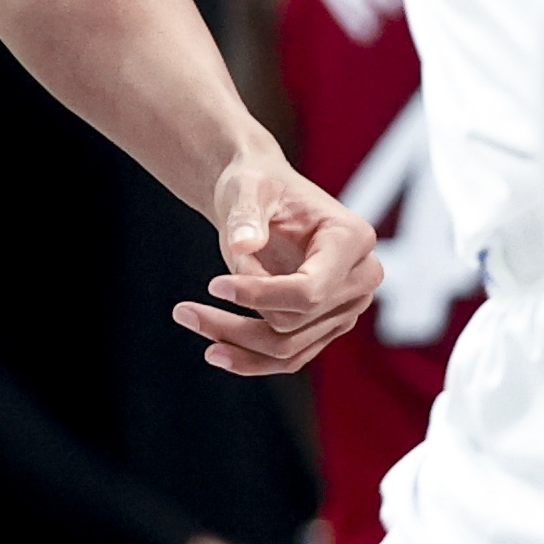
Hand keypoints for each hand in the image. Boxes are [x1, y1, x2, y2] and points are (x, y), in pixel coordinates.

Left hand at [169, 155, 380, 373]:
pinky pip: (290, 357)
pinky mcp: (326, 326)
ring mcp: (346, 307)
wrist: (262, 196)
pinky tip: (214, 350)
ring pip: (288, 347)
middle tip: (182, 309)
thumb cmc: (258, 183)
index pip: (309, 290)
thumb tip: (243, 246)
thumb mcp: (248, 188)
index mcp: (352, 239)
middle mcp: (361, 278)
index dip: (259, 295)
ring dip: (235, 343)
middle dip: (237, 322)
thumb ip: (246, 214)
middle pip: (295, 322)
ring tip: (188, 320)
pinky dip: (250, 359)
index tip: (213, 286)